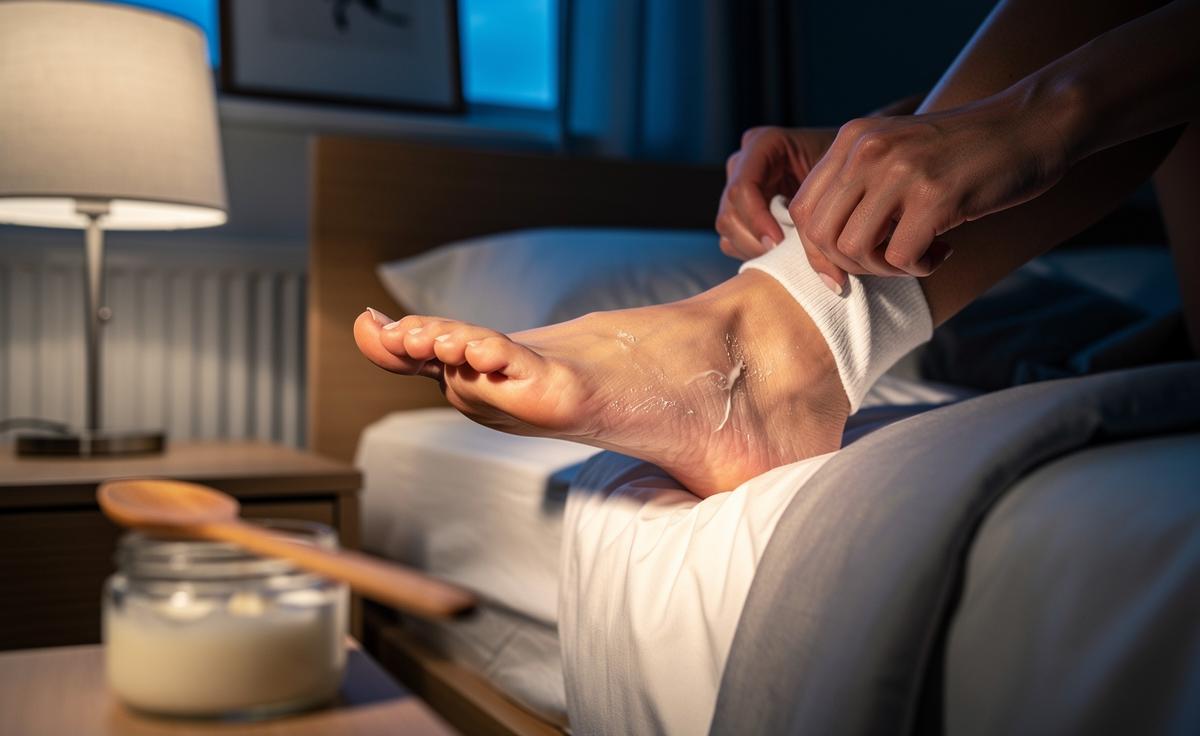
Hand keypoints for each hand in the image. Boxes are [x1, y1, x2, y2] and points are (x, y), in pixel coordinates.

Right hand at [716, 126, 836, 259]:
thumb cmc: (849, 166)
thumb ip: (820, 199)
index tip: (780, 242)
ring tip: (788, 254)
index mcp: (763, 143)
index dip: (757, 219)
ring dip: (755, 248)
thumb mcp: (839, 174)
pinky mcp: (738, 212)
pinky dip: (753, 252)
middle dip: (755, 239)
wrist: (853, 169)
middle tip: (786, 256)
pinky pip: (731, 240)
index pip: (743, 187)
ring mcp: (737, 188)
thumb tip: (809, 242)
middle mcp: (742, 163)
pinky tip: (781, 252)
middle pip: (730, 211)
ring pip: (728, 228)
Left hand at [789, 92, 1070, 288]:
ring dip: (885, 269)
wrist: (1032, 124)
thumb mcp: (897, 154)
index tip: (841, 275)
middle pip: (822, 234)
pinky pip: (901, 258)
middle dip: (852, 265)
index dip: (815, 253)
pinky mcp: (935, 196)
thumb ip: (858, 188)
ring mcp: (900, 171)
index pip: (803, 209)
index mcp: (852, 140)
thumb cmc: (964, 151)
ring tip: (917, 256)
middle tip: (889, 262)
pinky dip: (919, 268)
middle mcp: (868, 150)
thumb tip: (825, 256)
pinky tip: (942, 251)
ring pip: (855, 249)